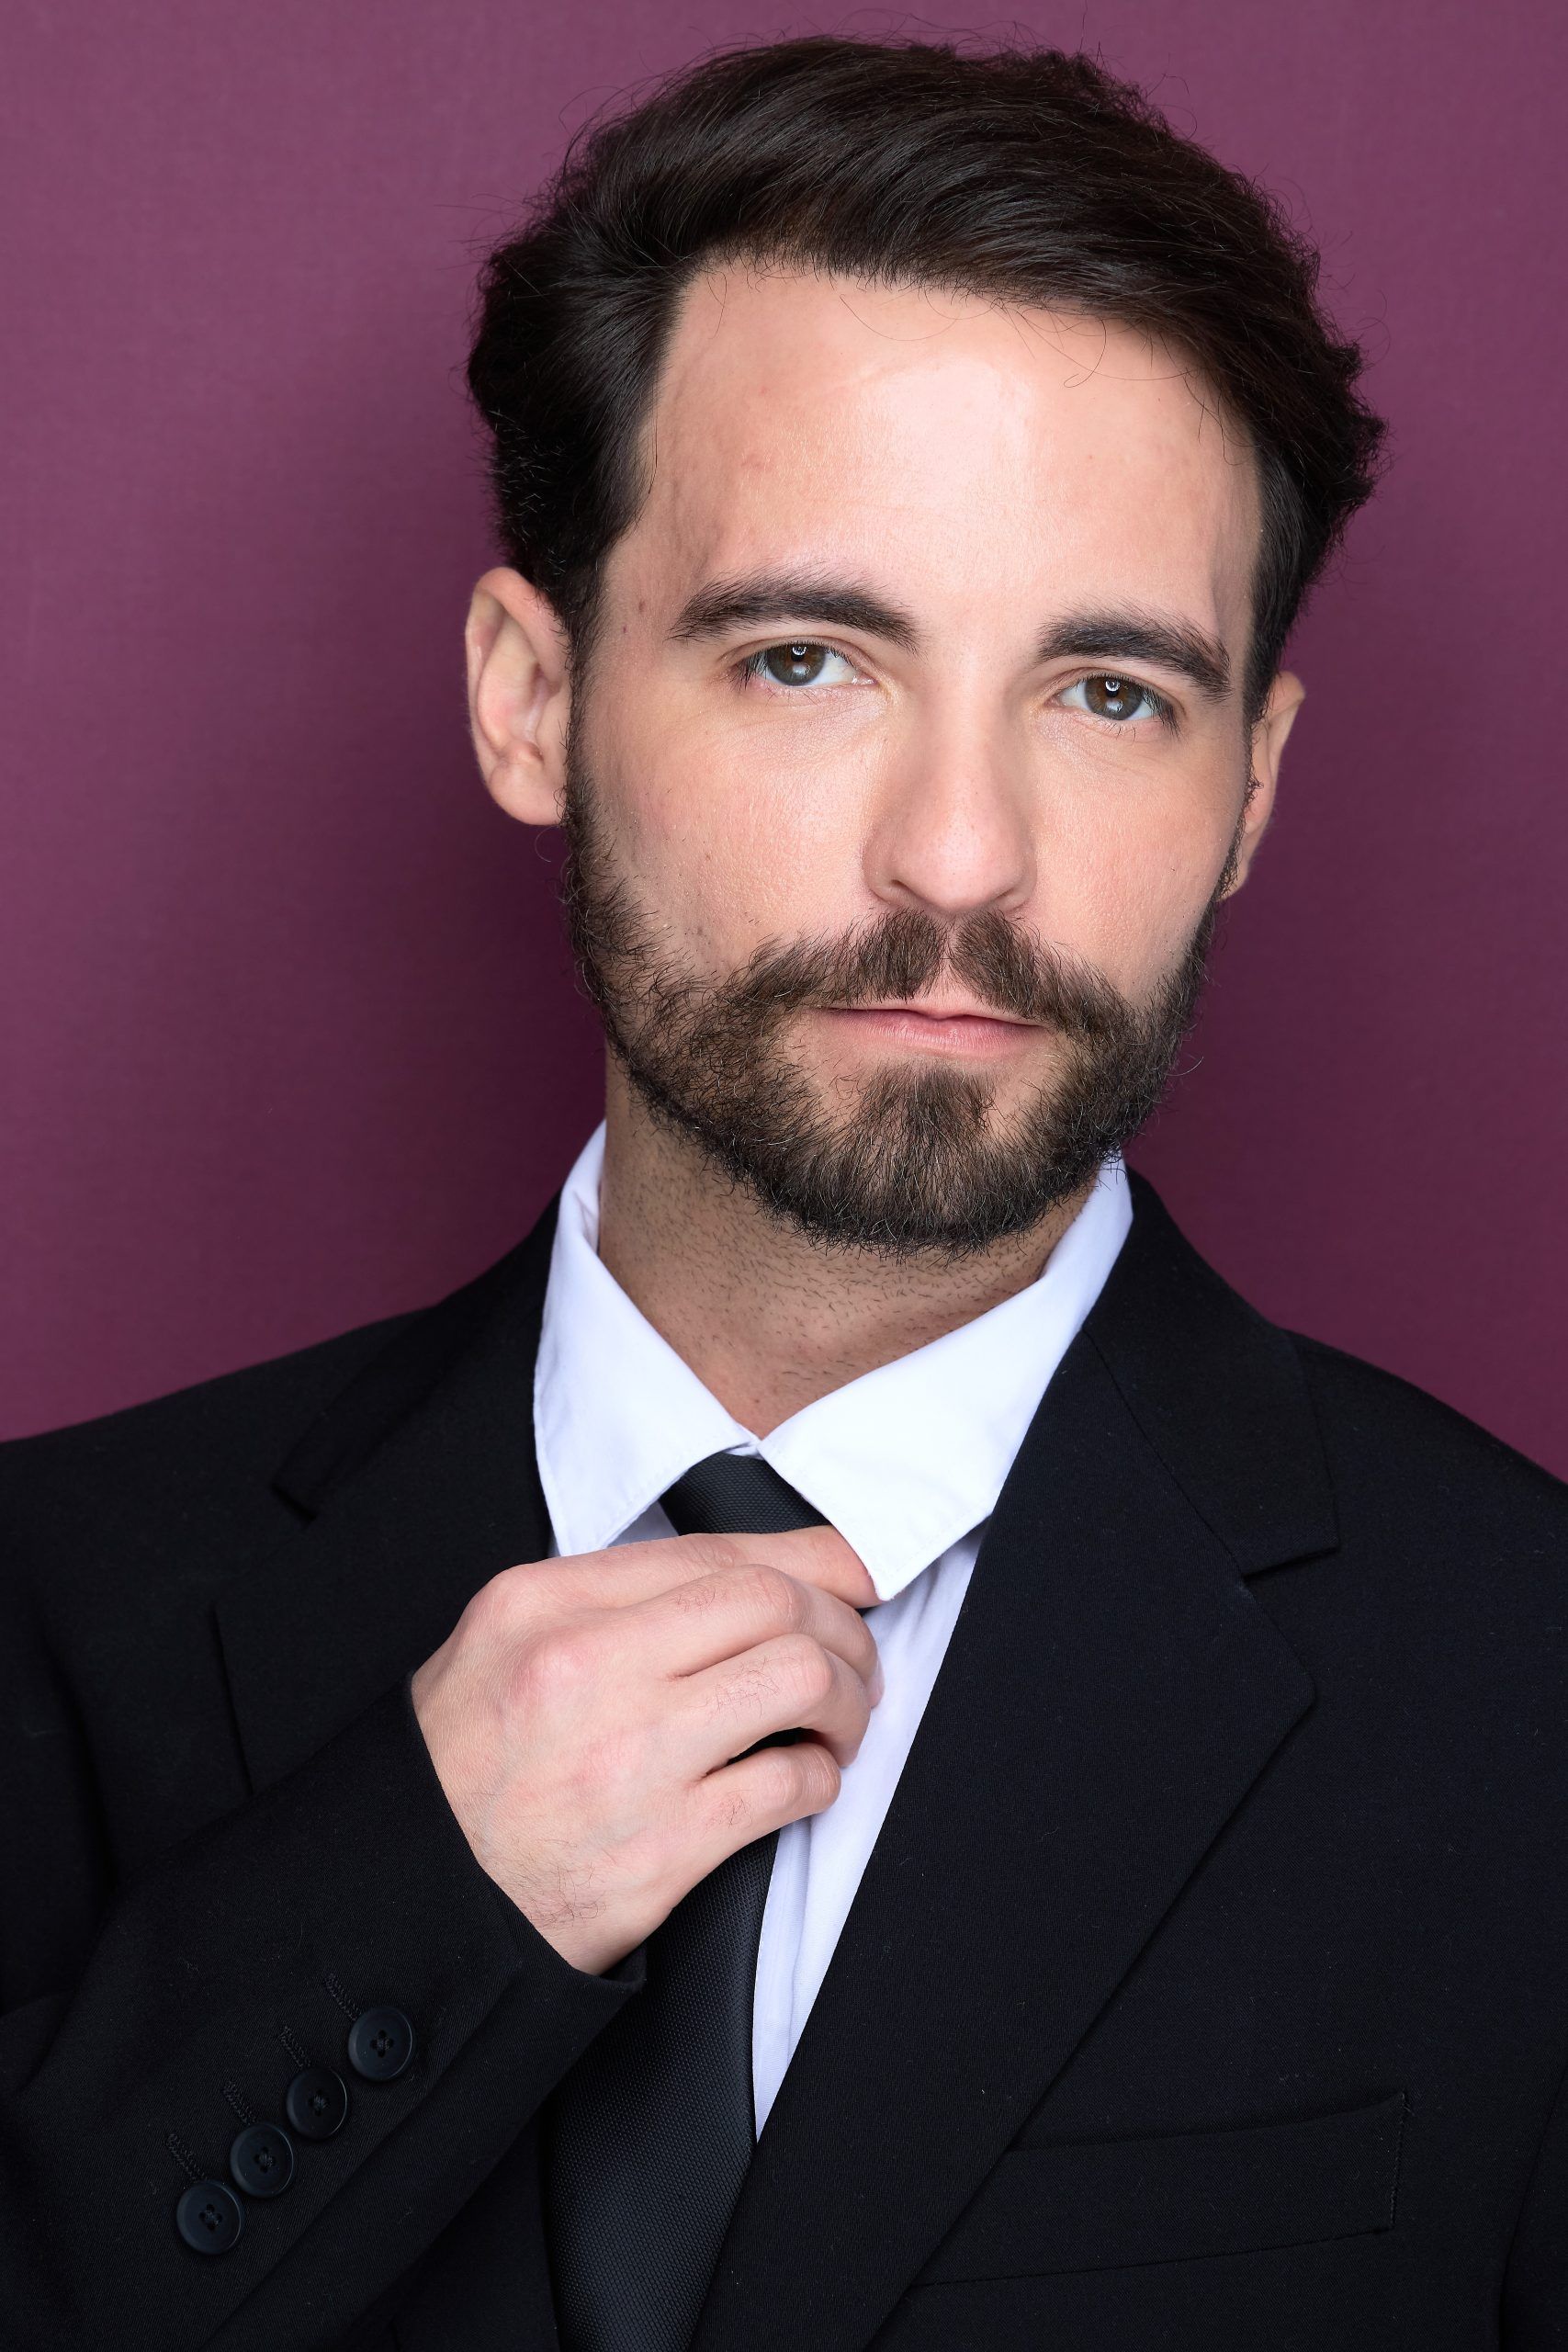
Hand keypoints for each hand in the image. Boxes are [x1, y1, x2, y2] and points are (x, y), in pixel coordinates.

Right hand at [410, 1528, 881, 1974]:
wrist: (410, 1901)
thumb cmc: (461, 1772)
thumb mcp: (504, 1644)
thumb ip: (606, 1600)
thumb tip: (742, 1579)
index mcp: (544, 1604)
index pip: (712, 1552)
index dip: (809, 1558)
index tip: (853, 1572)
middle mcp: (586, 1667)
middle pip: (772, 1603)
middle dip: (840, 1626)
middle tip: (853, 1658)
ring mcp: (627, 1758)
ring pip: (797, 1679)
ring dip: (845, 1698)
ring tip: (838, 1721)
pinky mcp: (661, 1848)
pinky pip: (787, 1787)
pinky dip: (821, 1778)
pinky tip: (806, 1781)